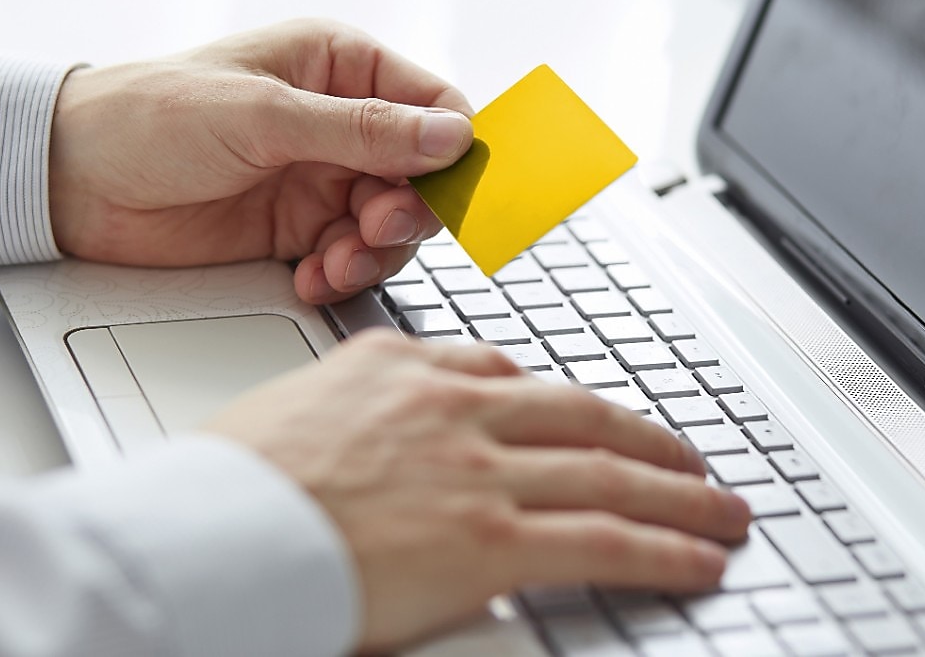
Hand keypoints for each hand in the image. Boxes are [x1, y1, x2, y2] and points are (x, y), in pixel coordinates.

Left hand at [48, 19, 472, 302]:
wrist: (70, 181)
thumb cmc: (152, 117)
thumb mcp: (263, 116)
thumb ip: (362, 131)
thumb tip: (454, 136)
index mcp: (339, 66)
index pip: (433, 104)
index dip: (453, 149)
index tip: (449, 191)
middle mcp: (339, 122)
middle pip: (422, 174)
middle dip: (407, 210)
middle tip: (373, 229)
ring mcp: (318, 178)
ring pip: (390, 224)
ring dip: (372, 251)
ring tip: (331, 263)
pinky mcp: (295, 229)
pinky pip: (349, 257)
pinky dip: (340, 274)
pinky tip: (308, 278)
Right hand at [203, 330, 751, 651]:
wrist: (203, 533)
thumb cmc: (224, 486)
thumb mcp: (292, 414)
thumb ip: (356, 415)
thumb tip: (376, 444)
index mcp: (400, 367)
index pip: (506, 371)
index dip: (563, 400)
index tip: (589, 417)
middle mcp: (451, 405)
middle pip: (581, 414)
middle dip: (647, 439)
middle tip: (686, 459)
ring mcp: (477, 467)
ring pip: (611, 471)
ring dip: (680, 493)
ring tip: (720, 508)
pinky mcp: (491, 538)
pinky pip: (606, 539)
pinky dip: (665, 548)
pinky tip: (699, 558)